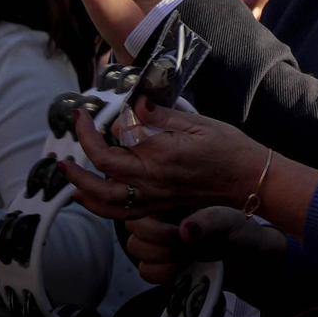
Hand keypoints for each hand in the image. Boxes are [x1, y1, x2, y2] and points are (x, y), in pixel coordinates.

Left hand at [61, 99, 269, 220]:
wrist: (251, 182)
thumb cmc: (232, 149)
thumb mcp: (201, 123)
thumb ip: (163, 115)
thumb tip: (136, 103)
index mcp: (162, 151)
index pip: (121, 133)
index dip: (106, 122)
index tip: (102, 112)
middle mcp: (152, 177)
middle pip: (103, 163)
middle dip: (82, 144)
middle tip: (74, 128)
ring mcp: (153, 197)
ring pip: (103, 195)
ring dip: (79, 182)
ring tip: (65, 169)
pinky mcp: (158, 208)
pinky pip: (119, 212)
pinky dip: (97, 205)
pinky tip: (85, 196)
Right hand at [125, 207, 285, 284]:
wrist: (247, 255)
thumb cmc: (239, 230)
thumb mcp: (230, 219)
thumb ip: (210, 220)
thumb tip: (186, 230)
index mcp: (171, 201)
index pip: (137, 209)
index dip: (151, 226)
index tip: (178, 233)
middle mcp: (161, 219)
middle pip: (134, 233)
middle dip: (160, 244)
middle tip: (187, 246)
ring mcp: (159, 243)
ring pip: (137, 252)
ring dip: (163, 258)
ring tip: (190, 255)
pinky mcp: (162, 264)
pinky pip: (147, 271)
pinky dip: (164, 273)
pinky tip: (185, 267)